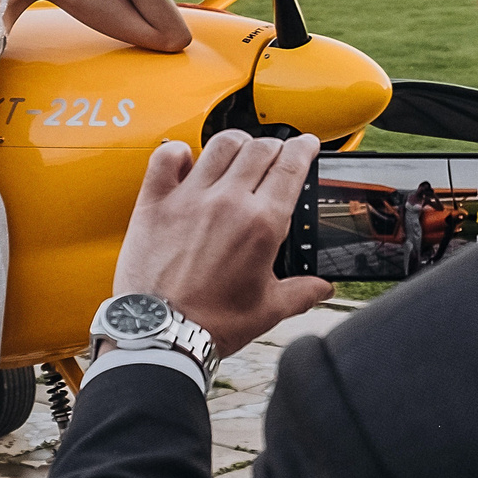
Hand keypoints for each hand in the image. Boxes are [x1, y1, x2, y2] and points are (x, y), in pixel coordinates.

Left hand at [111, 131, 329, 357]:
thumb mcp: (268, 309)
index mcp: (261, 224)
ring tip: (239, 151)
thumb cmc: (212, 324)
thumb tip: (322, 288)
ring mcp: (189, 198)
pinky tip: (186, 159)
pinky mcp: (155, 202)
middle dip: (275, 146)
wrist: (163, 334)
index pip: (291, 166)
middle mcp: (228, 202)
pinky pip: (167, 157)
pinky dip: (179, 151)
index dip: (304, 149)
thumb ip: (301, 292)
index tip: (306, 145)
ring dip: (236, 143)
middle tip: (276, 154)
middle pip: (260, 148)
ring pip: (220, 145)